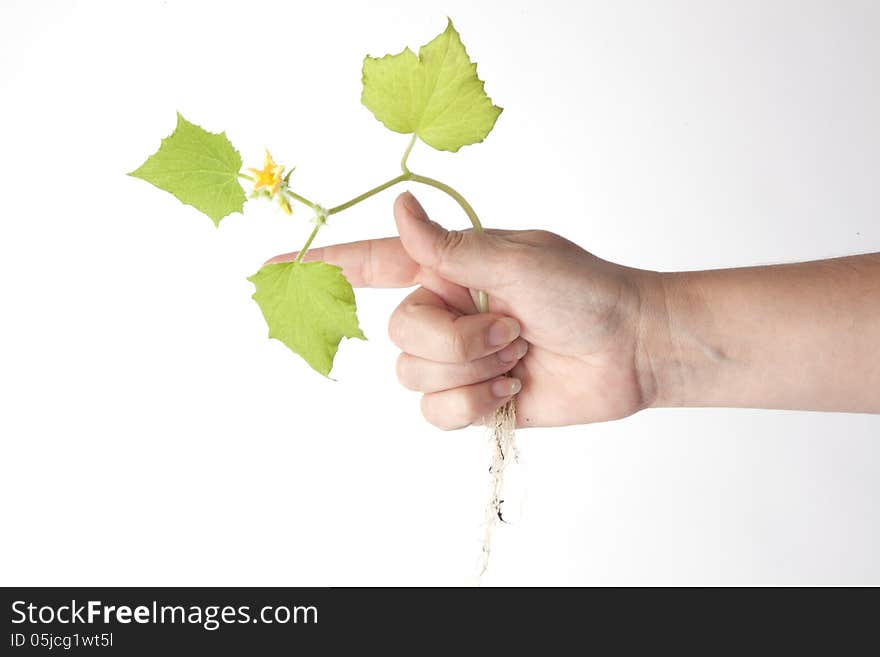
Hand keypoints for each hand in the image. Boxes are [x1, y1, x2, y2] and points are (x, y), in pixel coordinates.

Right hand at [269, 191, 662, 428]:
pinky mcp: (473, 397)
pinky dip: (471, 405)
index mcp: (450, 265)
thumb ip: (451, 246)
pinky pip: (436, 413)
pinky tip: (511, 390)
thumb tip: (400, 205)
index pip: (373, 261)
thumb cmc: (585, 291)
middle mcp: (447, 309)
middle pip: (397, 333)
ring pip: (413, 375)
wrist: (629, 349)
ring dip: (471, 369)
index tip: (274, 265)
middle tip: (510, 329)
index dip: (324, 262)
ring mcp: (459, 356)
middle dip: (453, 339)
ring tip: (517, 355)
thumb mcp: (519, 259)